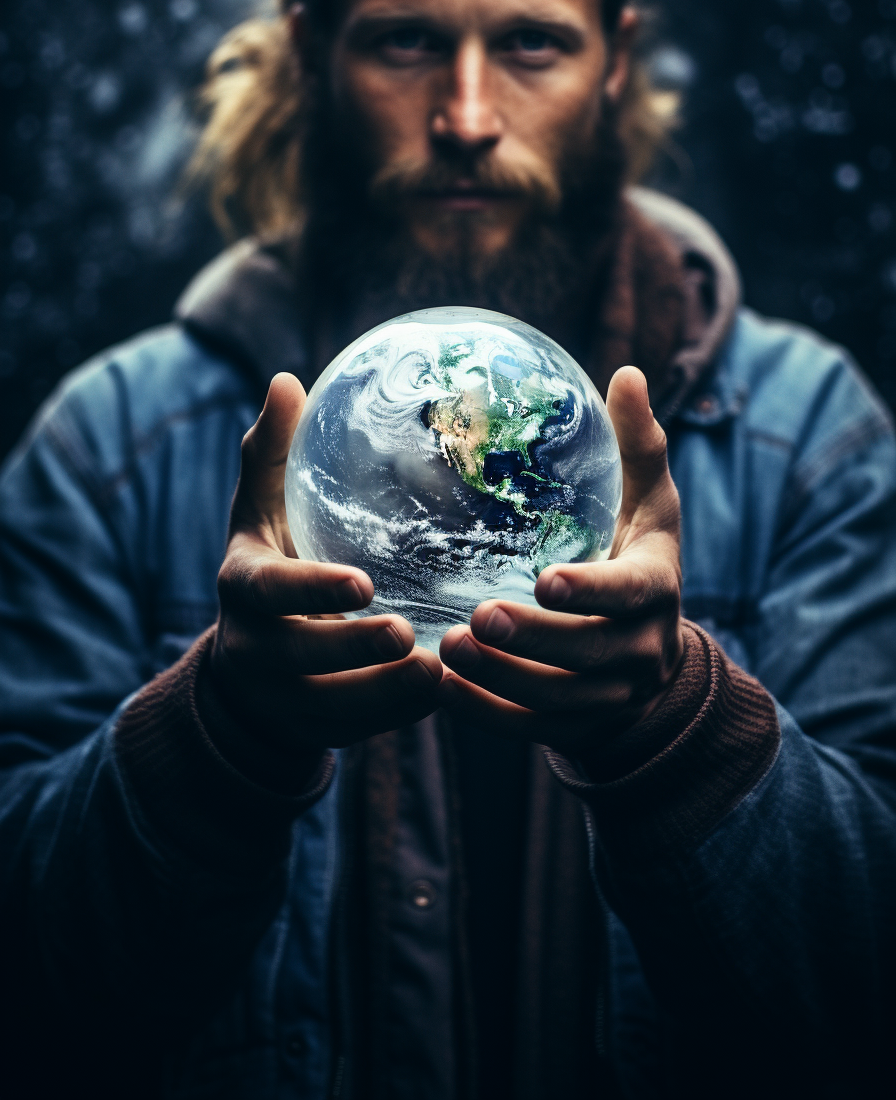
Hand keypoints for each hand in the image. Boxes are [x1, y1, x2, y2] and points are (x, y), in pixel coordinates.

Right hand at [209, 373, 441, 751]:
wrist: (249, 668)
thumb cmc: (268, 565)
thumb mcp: (260, 513)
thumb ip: (269, 454)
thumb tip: (287, 381)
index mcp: (244, 588)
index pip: (271, 592)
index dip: (312, 592)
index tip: (363, 585)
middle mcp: (257, 649)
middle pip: (304, 659)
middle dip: (356, 652)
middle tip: (411, 635)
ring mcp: (287, 699)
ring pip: (339, 707)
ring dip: (390, 693)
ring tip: (443, 667)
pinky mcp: (321, 731)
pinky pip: (365, 730)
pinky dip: (403, 714)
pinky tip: (452, 689)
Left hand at [439, 366, 683, 751]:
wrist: (654, 663)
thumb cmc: (638, 560)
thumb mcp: (650, 505)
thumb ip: (637, 446)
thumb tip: (626, 372)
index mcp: (655, 589)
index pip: (628, 595)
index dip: (590, 593)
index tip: (546, 580)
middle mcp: (640, 651)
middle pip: (586, 655)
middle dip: (532, 639)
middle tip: (476, 615)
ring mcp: (610, 697)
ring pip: (554, 699)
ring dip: (500, 676)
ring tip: (444, 645)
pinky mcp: (578, 727)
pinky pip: (530, 729)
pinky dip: (486, 712)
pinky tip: (443, 683)